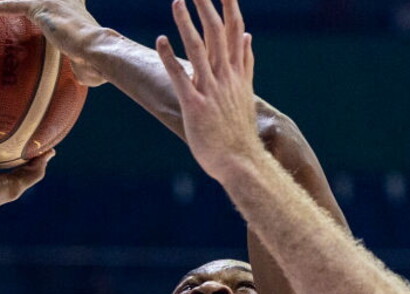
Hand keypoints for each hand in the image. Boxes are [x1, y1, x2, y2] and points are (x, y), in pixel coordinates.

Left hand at [0, 0, 107, 86]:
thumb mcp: (90, 66)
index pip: (66, 2)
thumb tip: (83, 77)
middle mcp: (65, 1)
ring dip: (0, 2)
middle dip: (28, 2)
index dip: (62, 3)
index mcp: (78, 12)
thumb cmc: (98, 64)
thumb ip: (82, 68)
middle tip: (23, 5)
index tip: (55, 5)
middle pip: (38, 0)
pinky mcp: (39, 6)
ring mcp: (52, 1)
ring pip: (20, 0)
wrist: (99, 52)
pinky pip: (9, 5)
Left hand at [156, 0, 265, 181]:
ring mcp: (211, 91)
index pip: (235, 31)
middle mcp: (226, 77)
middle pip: (217, 33)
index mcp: (237, 73)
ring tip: (177, 1)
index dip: (229, 7)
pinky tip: (160, 39)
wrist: (240, 161)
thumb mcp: (245, 92)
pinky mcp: (195, 106)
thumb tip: (248, 37)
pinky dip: (170, 57)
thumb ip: (246, 63)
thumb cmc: (239, 131)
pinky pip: (180, 77)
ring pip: (199, 49)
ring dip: (187, 23)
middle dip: (207, 6)